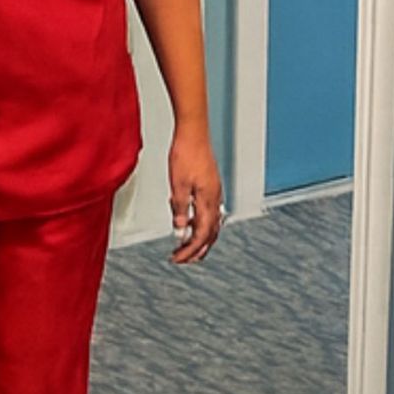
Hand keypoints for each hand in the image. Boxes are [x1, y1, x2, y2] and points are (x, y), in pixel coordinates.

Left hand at [170, 125, 223, 264]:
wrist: (193, 133)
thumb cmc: (186, 153)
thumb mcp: (178, 185)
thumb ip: (179, 209)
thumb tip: (179, 228)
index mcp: (208, 200)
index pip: (202, 235)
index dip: (190, 250)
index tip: (178, 258)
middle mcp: (215, 198)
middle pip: (210, 233)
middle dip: (197, 249)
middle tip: (183, 259)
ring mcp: (214, 192)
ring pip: (211, 224)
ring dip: (199, 238)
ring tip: (185, 245)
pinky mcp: (211, 186)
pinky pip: (208, 212)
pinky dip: (199, 223)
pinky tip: (187, 221)